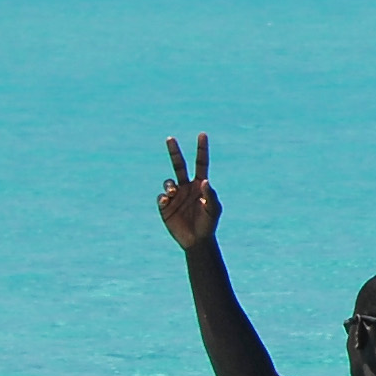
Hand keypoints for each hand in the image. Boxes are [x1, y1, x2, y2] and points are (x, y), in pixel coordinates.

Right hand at [158, 135, 220, 250]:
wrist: (196, 240)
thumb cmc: (208, 224)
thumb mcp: (213, 210)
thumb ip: (210, 196)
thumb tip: (205, 181)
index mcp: (199, 185)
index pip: (201, 163)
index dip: (201, 149)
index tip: (202, 134)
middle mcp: (186, 187)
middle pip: (178, 165)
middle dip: (174, 151)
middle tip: (170, 138)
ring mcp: (175, 195)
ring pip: (168, 181)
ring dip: (169, 184)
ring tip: (172, 192)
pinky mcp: (165, 206)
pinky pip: (161, 196)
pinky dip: (164, 197)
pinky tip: (167, 201)